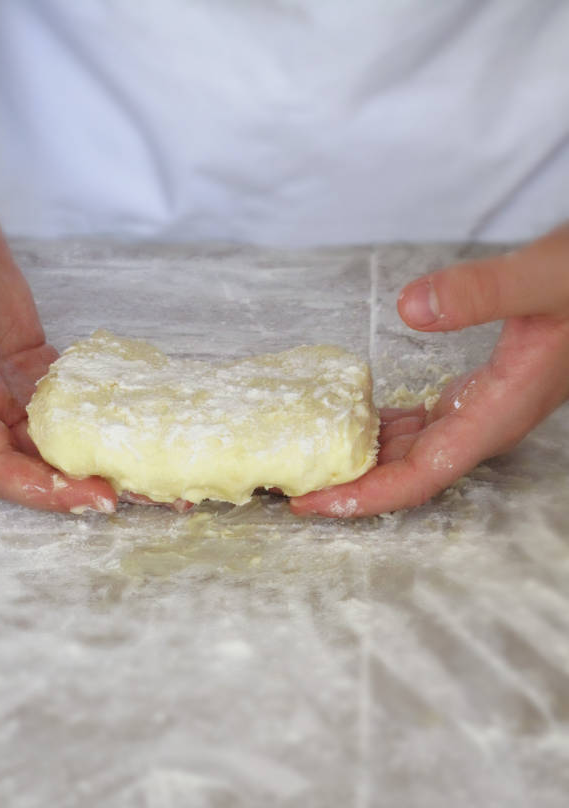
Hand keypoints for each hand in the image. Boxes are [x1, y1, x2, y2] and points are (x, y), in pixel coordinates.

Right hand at [0, 173, 117, 511]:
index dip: (42, 490)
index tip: (94, 496)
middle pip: (35, 467)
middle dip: (86, 488)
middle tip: (146, 496)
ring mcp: (9, 391)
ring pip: (59, 445)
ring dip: (104, 462)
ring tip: (158, 476)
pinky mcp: (35, 371)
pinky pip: (73, 408)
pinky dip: (107, 422)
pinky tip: (145, 429)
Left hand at [291, 224, 568, 517]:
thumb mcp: (544, 278)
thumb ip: (482, 292)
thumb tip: (408, 308)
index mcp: (496, 413)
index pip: (419, 476)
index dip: (364, 496)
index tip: (311, 502)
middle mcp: (485, 423)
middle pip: (407, 474)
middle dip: (350, 486)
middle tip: (289, 484)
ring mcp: (481, 411)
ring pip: (411, 453)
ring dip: (361, 460)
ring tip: (308, 458)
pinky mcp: (476, 393)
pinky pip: (419, 427)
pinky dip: (381, 429)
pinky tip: (353, 420)